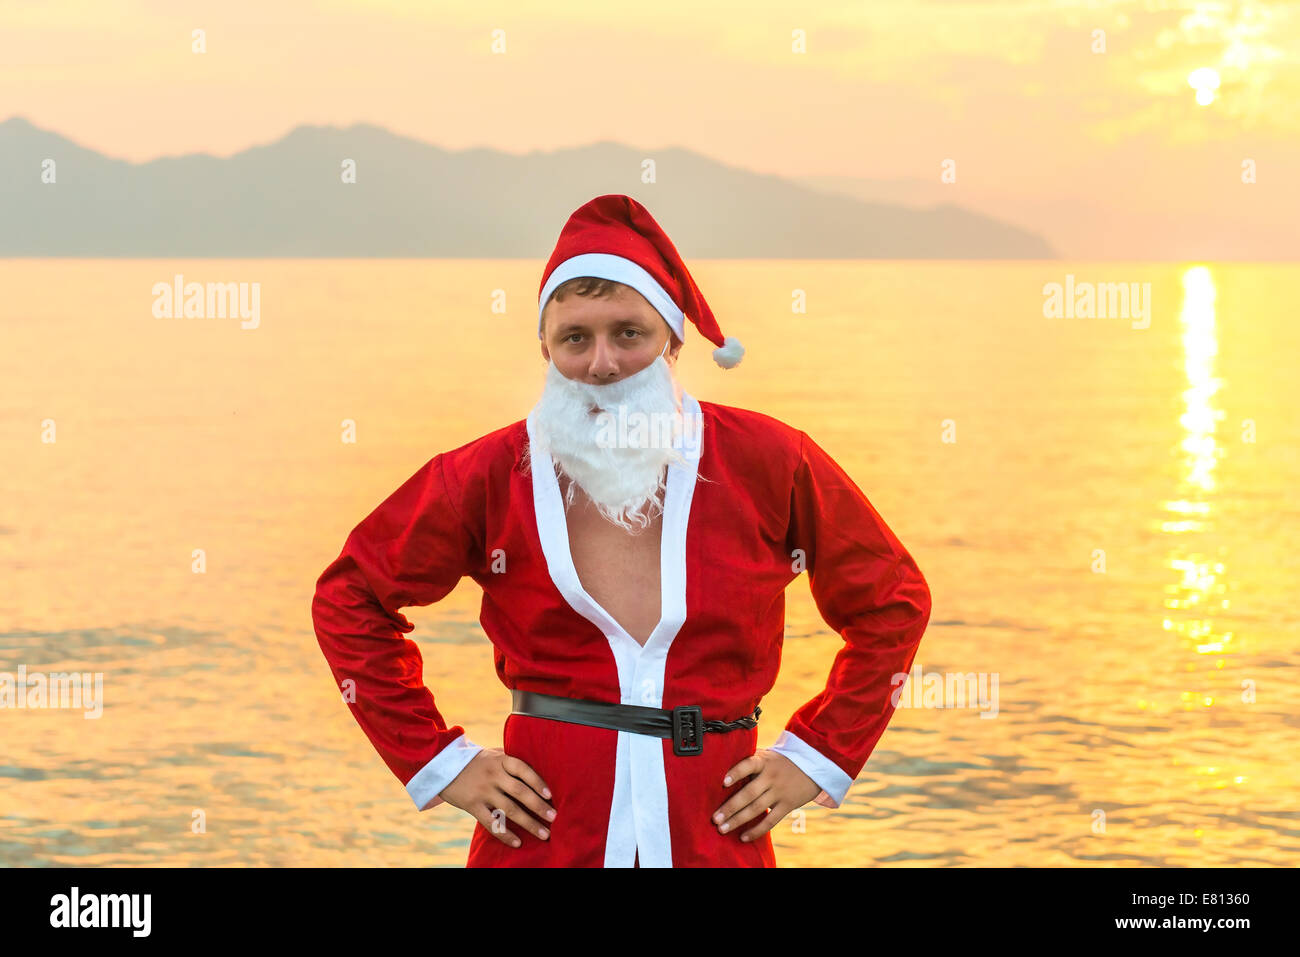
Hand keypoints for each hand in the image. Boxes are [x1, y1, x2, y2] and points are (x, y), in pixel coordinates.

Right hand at [438, 748, 555, 848]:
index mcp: (500, 760)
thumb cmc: (477, 761)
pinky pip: (491, 823)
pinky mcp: (472, 805)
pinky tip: (518, 842)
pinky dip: (505, 834)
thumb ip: (512, 761)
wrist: (443, 766)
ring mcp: (482, 791)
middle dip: (538, 806)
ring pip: (509, 810)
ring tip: (544, 834)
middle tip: (554, 818)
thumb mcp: (494, 754)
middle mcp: (493, 775)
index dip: (538, 782)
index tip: (551, 795)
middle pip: (519, 792)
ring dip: (528, 823)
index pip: (523, 770)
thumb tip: (540, 766)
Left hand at [712, 749, 821, 842]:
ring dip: (738, 820)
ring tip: (722, 828)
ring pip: (756, 809)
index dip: (736, 772)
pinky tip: (743, 837)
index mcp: (764, 762)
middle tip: (715, 818)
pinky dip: (756, 830)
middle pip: (749, 793)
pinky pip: (770, 821)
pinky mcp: (787, 805)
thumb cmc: (779, 761)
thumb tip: (720, 770)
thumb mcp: (766, 756)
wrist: (812, 765)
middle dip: (730, 807)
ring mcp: (780, 792)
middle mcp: (771, 777)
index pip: (748, 765)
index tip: (723, 782)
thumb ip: (748, 762)